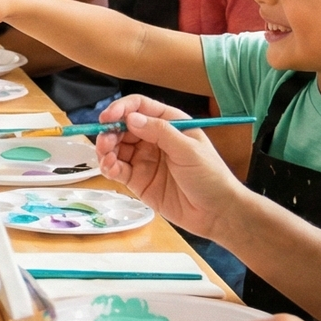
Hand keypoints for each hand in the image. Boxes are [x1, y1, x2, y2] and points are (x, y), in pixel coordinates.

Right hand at [93, 97, 250, 237]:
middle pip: (122, 127)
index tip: (108, 118)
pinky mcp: (138, 180)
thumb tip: (131, 118)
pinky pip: (117, 169)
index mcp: (169, 124)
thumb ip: (160, 132)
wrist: (217, 213)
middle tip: (104, 142)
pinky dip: (108, 167)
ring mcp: (145, 159)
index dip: (121, 109)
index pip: (140, 107)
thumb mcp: (188, 149)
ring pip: (116, 147)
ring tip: (106, 158)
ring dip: (105, 149)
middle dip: (109, 131)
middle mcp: (154, 139)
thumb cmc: (211, 177)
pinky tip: (110, 169)